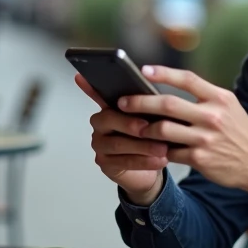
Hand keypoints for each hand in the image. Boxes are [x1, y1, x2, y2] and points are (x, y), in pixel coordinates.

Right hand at [76, 74, 165, 203]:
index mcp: (110, 107)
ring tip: (162, 148)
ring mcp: (100, 145)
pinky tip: (160, 160)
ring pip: (118, 143)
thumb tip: (158, 93)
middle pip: (108, 120)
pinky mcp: (105, 164)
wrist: (150, 168)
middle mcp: (100, 125)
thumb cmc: (150, 138)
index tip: (85, 79)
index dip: (90, 87)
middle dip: (129, 123)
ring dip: (142, 146)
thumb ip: (148, 106)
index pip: (99, 94)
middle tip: (148, 127)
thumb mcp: (153, 119)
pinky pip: (124, 162)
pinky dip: (144, 161)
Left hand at [118, 65, 247, 204]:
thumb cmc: (238, 132)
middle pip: (168, 104)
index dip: (163, 73)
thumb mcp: (228, 106)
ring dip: (145, 129)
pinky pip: (170, 152)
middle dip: (140, 102)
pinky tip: (150, 148)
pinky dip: (158, 150)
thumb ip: (204, 95)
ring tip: (136, 128)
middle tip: (123, 102)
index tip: (143, 70)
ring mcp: (205, 139)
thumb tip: (170, 85)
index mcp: (219, 98)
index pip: (187, 79)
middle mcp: (213, 116)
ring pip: (163, 130)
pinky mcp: (200, 159)